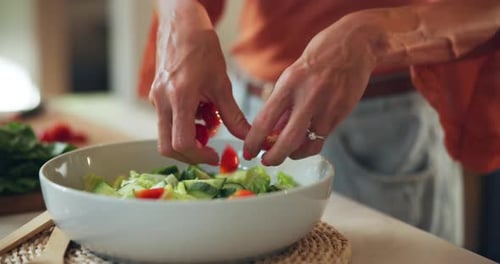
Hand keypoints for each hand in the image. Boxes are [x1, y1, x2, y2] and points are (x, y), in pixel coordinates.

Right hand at [150, 22, 248, 164]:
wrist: (181, 24)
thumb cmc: (201, 48)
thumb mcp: (222, 84)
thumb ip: (233, 115)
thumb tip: (247, 138)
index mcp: (179, 97)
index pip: (181, 143)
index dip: (199, 156)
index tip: (215, 156)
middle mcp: (161, 101)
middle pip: (167, 147)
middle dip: (190, 154)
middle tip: (210, 149)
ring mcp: (155, 99)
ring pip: (166, 135)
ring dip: (189, 137)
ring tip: (208, 120)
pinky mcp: (155, 96)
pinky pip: (167, 120)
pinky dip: (185, 124)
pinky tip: (200, 109)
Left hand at [243, 14, 377, 165]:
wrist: (354, 45)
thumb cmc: (318, 58)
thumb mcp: (292, 75)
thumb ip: (283, 104)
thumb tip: (271, 132)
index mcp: (289, 84)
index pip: (265, 120)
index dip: (254, 141)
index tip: (249, 152)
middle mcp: (308, 97)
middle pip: (287, 140)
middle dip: (273, 157)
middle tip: (266, 162)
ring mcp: (327, 107)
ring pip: (308, 144)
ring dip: (294, 154)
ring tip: (287, 152)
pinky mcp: (341, 113)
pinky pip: (322, 137)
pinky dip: (310, 144)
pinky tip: (305, 142)